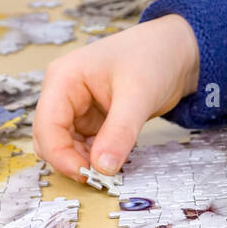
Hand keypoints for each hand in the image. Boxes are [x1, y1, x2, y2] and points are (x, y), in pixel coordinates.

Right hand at [32, 14, 199, 182]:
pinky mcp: (94, 118)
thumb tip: (102, 168)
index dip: (61, 155)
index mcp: (64, 78)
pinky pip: (86, 145)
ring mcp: (78, 106)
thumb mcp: (137, 96)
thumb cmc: (154, 56)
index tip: (86, 175)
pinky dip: (97, 156)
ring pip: (67, 146)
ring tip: (112, 169)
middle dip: (71, 160)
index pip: (47, 125)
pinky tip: (116, 160)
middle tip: (101, 178)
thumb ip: (119, 133)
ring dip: (84, 161)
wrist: (178, 49)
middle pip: (51, 139)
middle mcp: (64, 93)